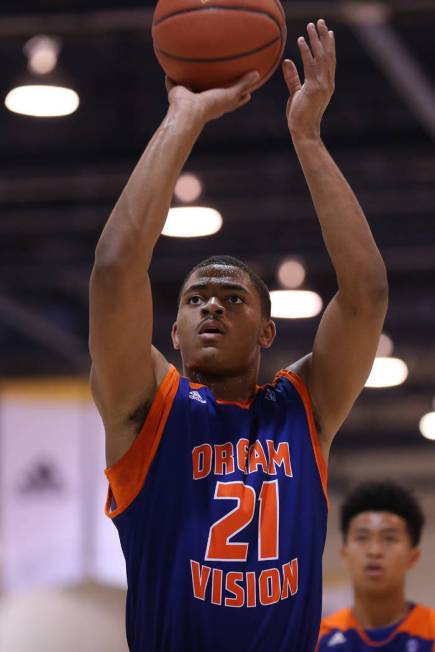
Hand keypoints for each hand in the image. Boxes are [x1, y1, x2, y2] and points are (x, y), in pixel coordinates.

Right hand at [165, 71, 259, 126]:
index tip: (247, 91)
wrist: (189, 110)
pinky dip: (170, 79)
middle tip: (221, 77)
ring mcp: (190, 98)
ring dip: (191, 82)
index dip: (239, 95)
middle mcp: (204, 101)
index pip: (232, 100)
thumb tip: (257, 73)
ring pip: (192, 87)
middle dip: (216, 87)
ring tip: (191, 70)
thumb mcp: (230, 94)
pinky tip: (169, 70)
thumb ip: (243, 84)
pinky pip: (173, 83)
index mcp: (218, 104)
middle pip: (212, 93)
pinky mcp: (177, 93)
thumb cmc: (211, 104)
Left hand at [282, 19, 335, 139]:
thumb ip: (292, 77)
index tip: (328, 32)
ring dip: (315, 40)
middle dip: (324, 37)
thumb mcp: (296, 93)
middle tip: (320, 22)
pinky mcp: (313, 88)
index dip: (329, 45)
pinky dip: (306, 52)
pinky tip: (301, 40)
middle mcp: (327, 82)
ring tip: (311, 26)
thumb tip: (287, 61)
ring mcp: (322, 85)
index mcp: (326, 84)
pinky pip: (310, 65)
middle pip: (328, 55)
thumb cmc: (300, 115)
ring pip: (321, 57)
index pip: (329, 61)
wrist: (304, 131)